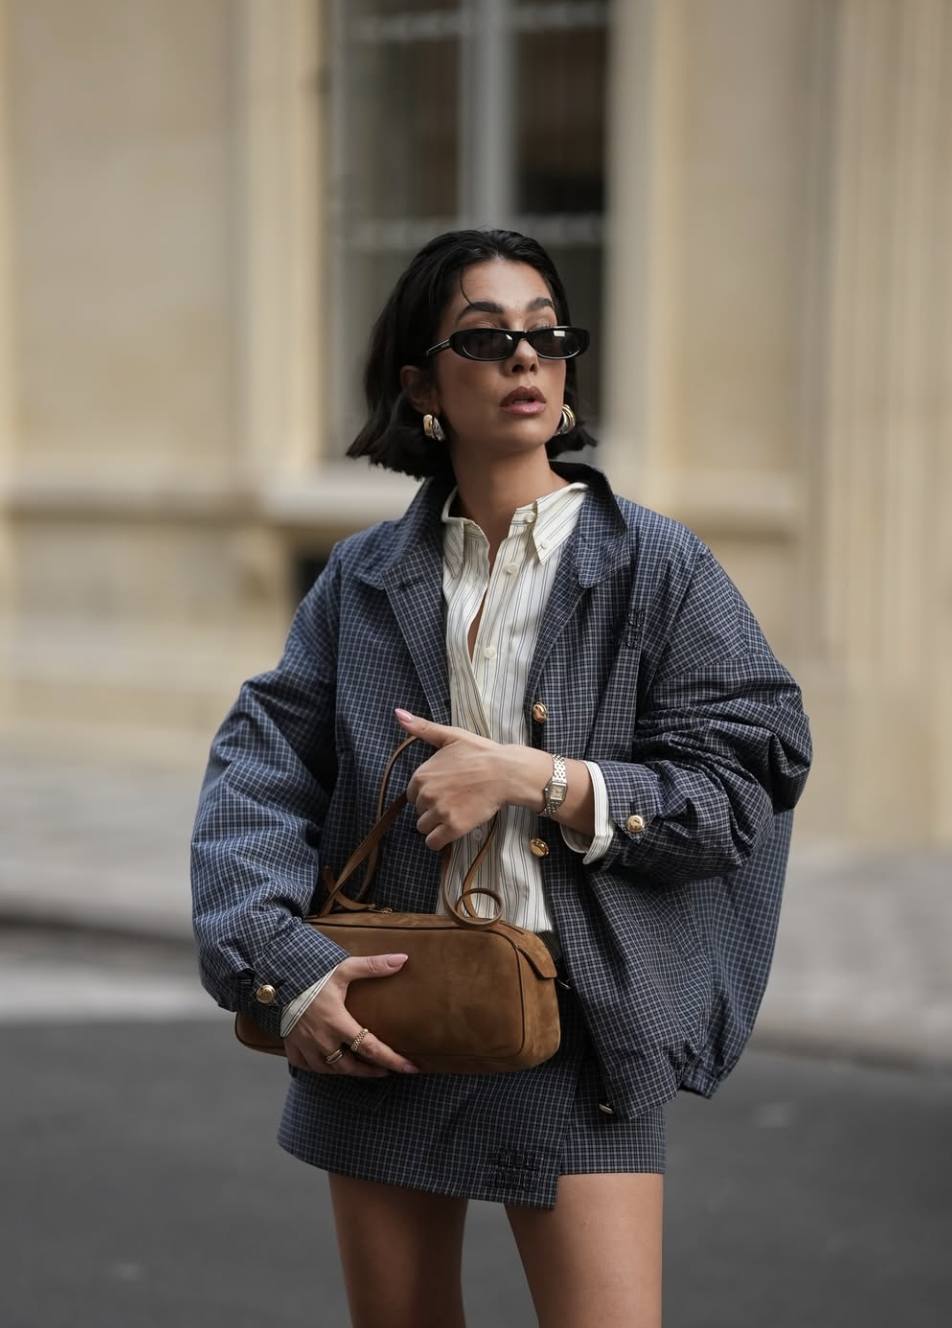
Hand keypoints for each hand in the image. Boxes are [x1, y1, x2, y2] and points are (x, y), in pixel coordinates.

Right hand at [283, 953, 419, 1076]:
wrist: (272, 978)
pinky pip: (305, 1065)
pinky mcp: (291, 1044)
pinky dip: (318, 1068)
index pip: (371, 1048)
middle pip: (351, 1066)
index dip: (393, 1060)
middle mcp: (322, 1039)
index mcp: (337, 1022)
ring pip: (329, 1070)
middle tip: (386, 1070)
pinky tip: (327, 1064)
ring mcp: (305, 1045)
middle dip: (371, 1070)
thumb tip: (402, 959)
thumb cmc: (309, 973)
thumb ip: (373, 966)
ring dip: (347, 1071)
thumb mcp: (343, 968)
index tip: (411, 1068)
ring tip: (360, 1068)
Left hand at [396, 708, 528, 850]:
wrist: (504, 772)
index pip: (412, 795)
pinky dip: (440, 840)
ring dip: (436, 825)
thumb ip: (422, 728)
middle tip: (454, 800)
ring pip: (424, 828)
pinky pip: (433, 843)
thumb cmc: (479, 752)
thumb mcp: (450, 735)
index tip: (445, 790)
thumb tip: (398, 713)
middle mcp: (426, 794)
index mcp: (422, 774)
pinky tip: (453, 829)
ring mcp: (439, 811)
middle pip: (419, 812)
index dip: (428, 794)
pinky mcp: (453, 827)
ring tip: (456, 814)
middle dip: (433, 809)